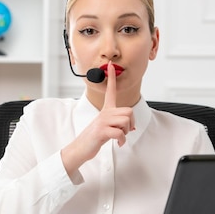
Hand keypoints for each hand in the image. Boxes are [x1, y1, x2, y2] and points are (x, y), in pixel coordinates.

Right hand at [61, 62, 134, 176]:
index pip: (110, 91)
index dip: (112, 78)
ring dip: (126, 132)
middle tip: (124, 131)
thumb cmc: (95, 137)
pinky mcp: (102, 131)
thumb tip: (133, 127)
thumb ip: (119, 124)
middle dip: (131, 123)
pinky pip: (120, 133)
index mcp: (106, 110)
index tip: (111, 65)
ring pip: (126, 121)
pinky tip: (118, 143)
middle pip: (128, 111)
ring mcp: (102, 121)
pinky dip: (122, 140)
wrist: (81, 148)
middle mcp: (104, 113)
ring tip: (118, 137)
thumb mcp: (107, 127)